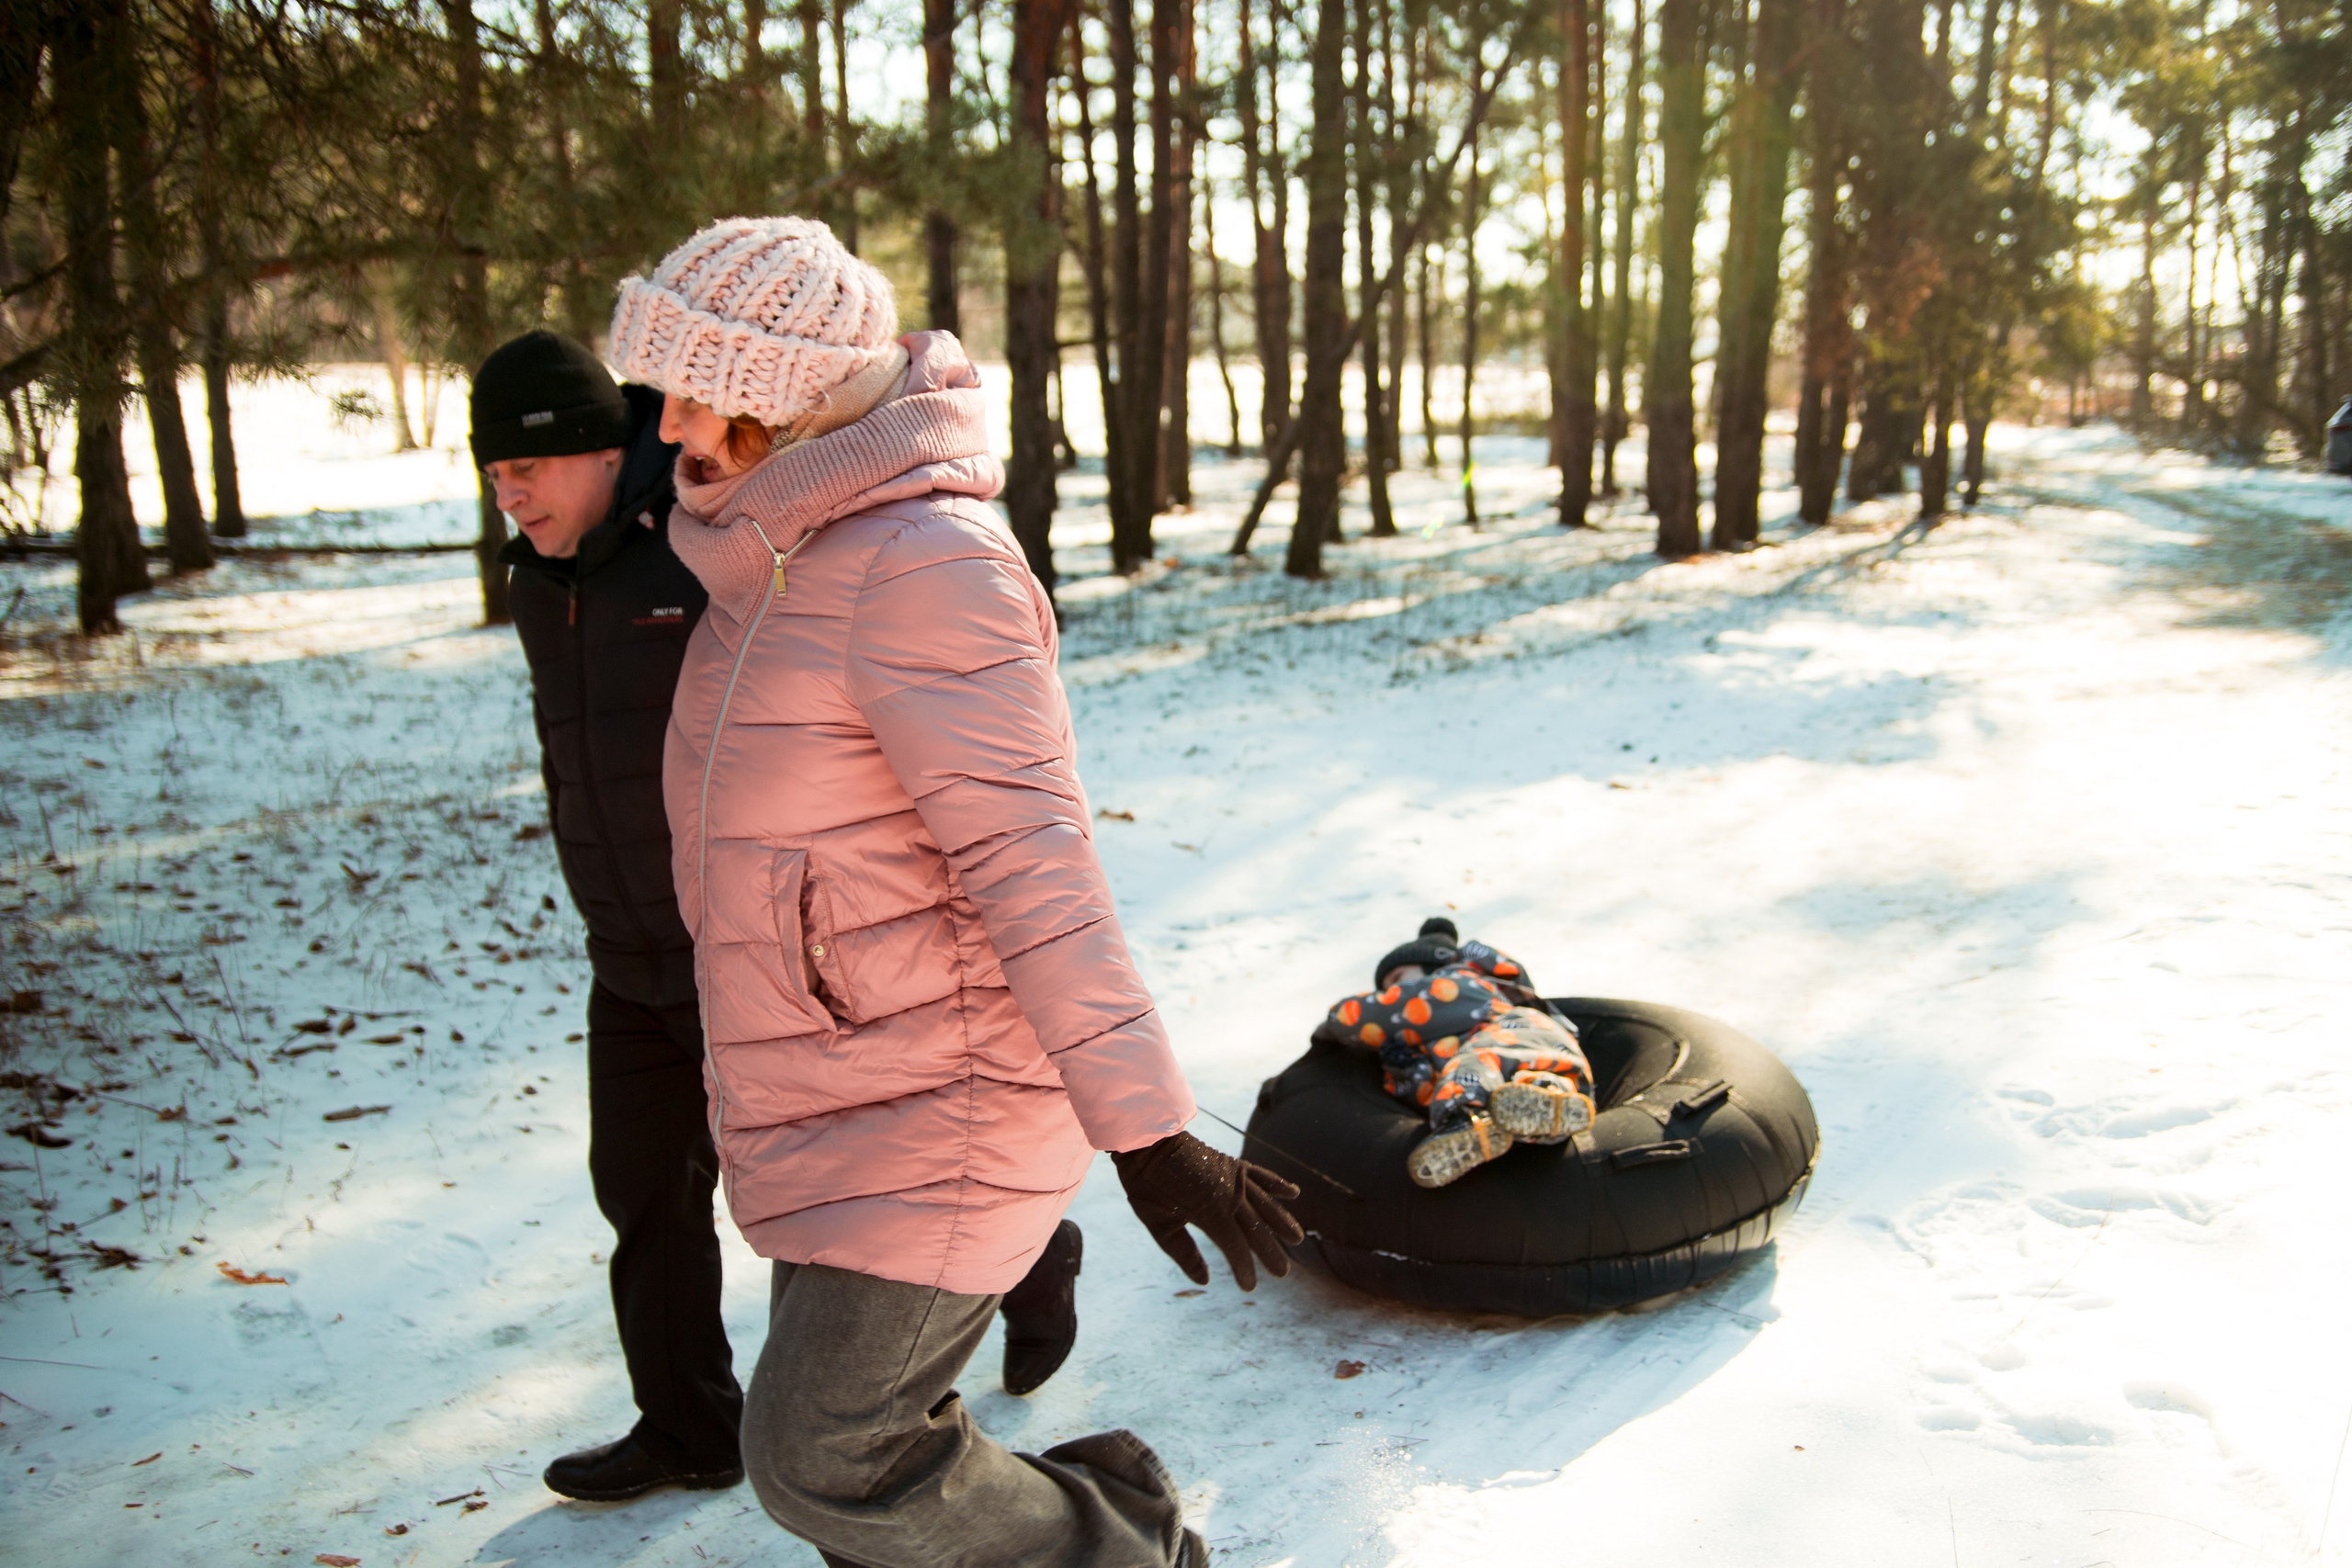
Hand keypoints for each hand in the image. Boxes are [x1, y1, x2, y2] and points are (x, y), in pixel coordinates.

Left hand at [1111, 1130, 1303, 1291]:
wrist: (1147, 1140)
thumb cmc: (1147, 1183)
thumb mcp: (1159, 1223)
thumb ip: (1184, 1252)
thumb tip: (1205, 1280)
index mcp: (1211, 1213)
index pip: (1236, 1247)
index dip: (1244, 1269)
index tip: (1249, 1287)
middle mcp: (1230, 1195)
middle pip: (1256, 1229)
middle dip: (1270, 1252)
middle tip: (1283, 1273)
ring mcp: (1234, 1178)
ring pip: (1266, 1204)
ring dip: (1282, 1221)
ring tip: (1297, 1238)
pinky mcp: (1233, 1164)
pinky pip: (1261, 1175)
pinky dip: (1277, 1183)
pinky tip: (1293, 1193)